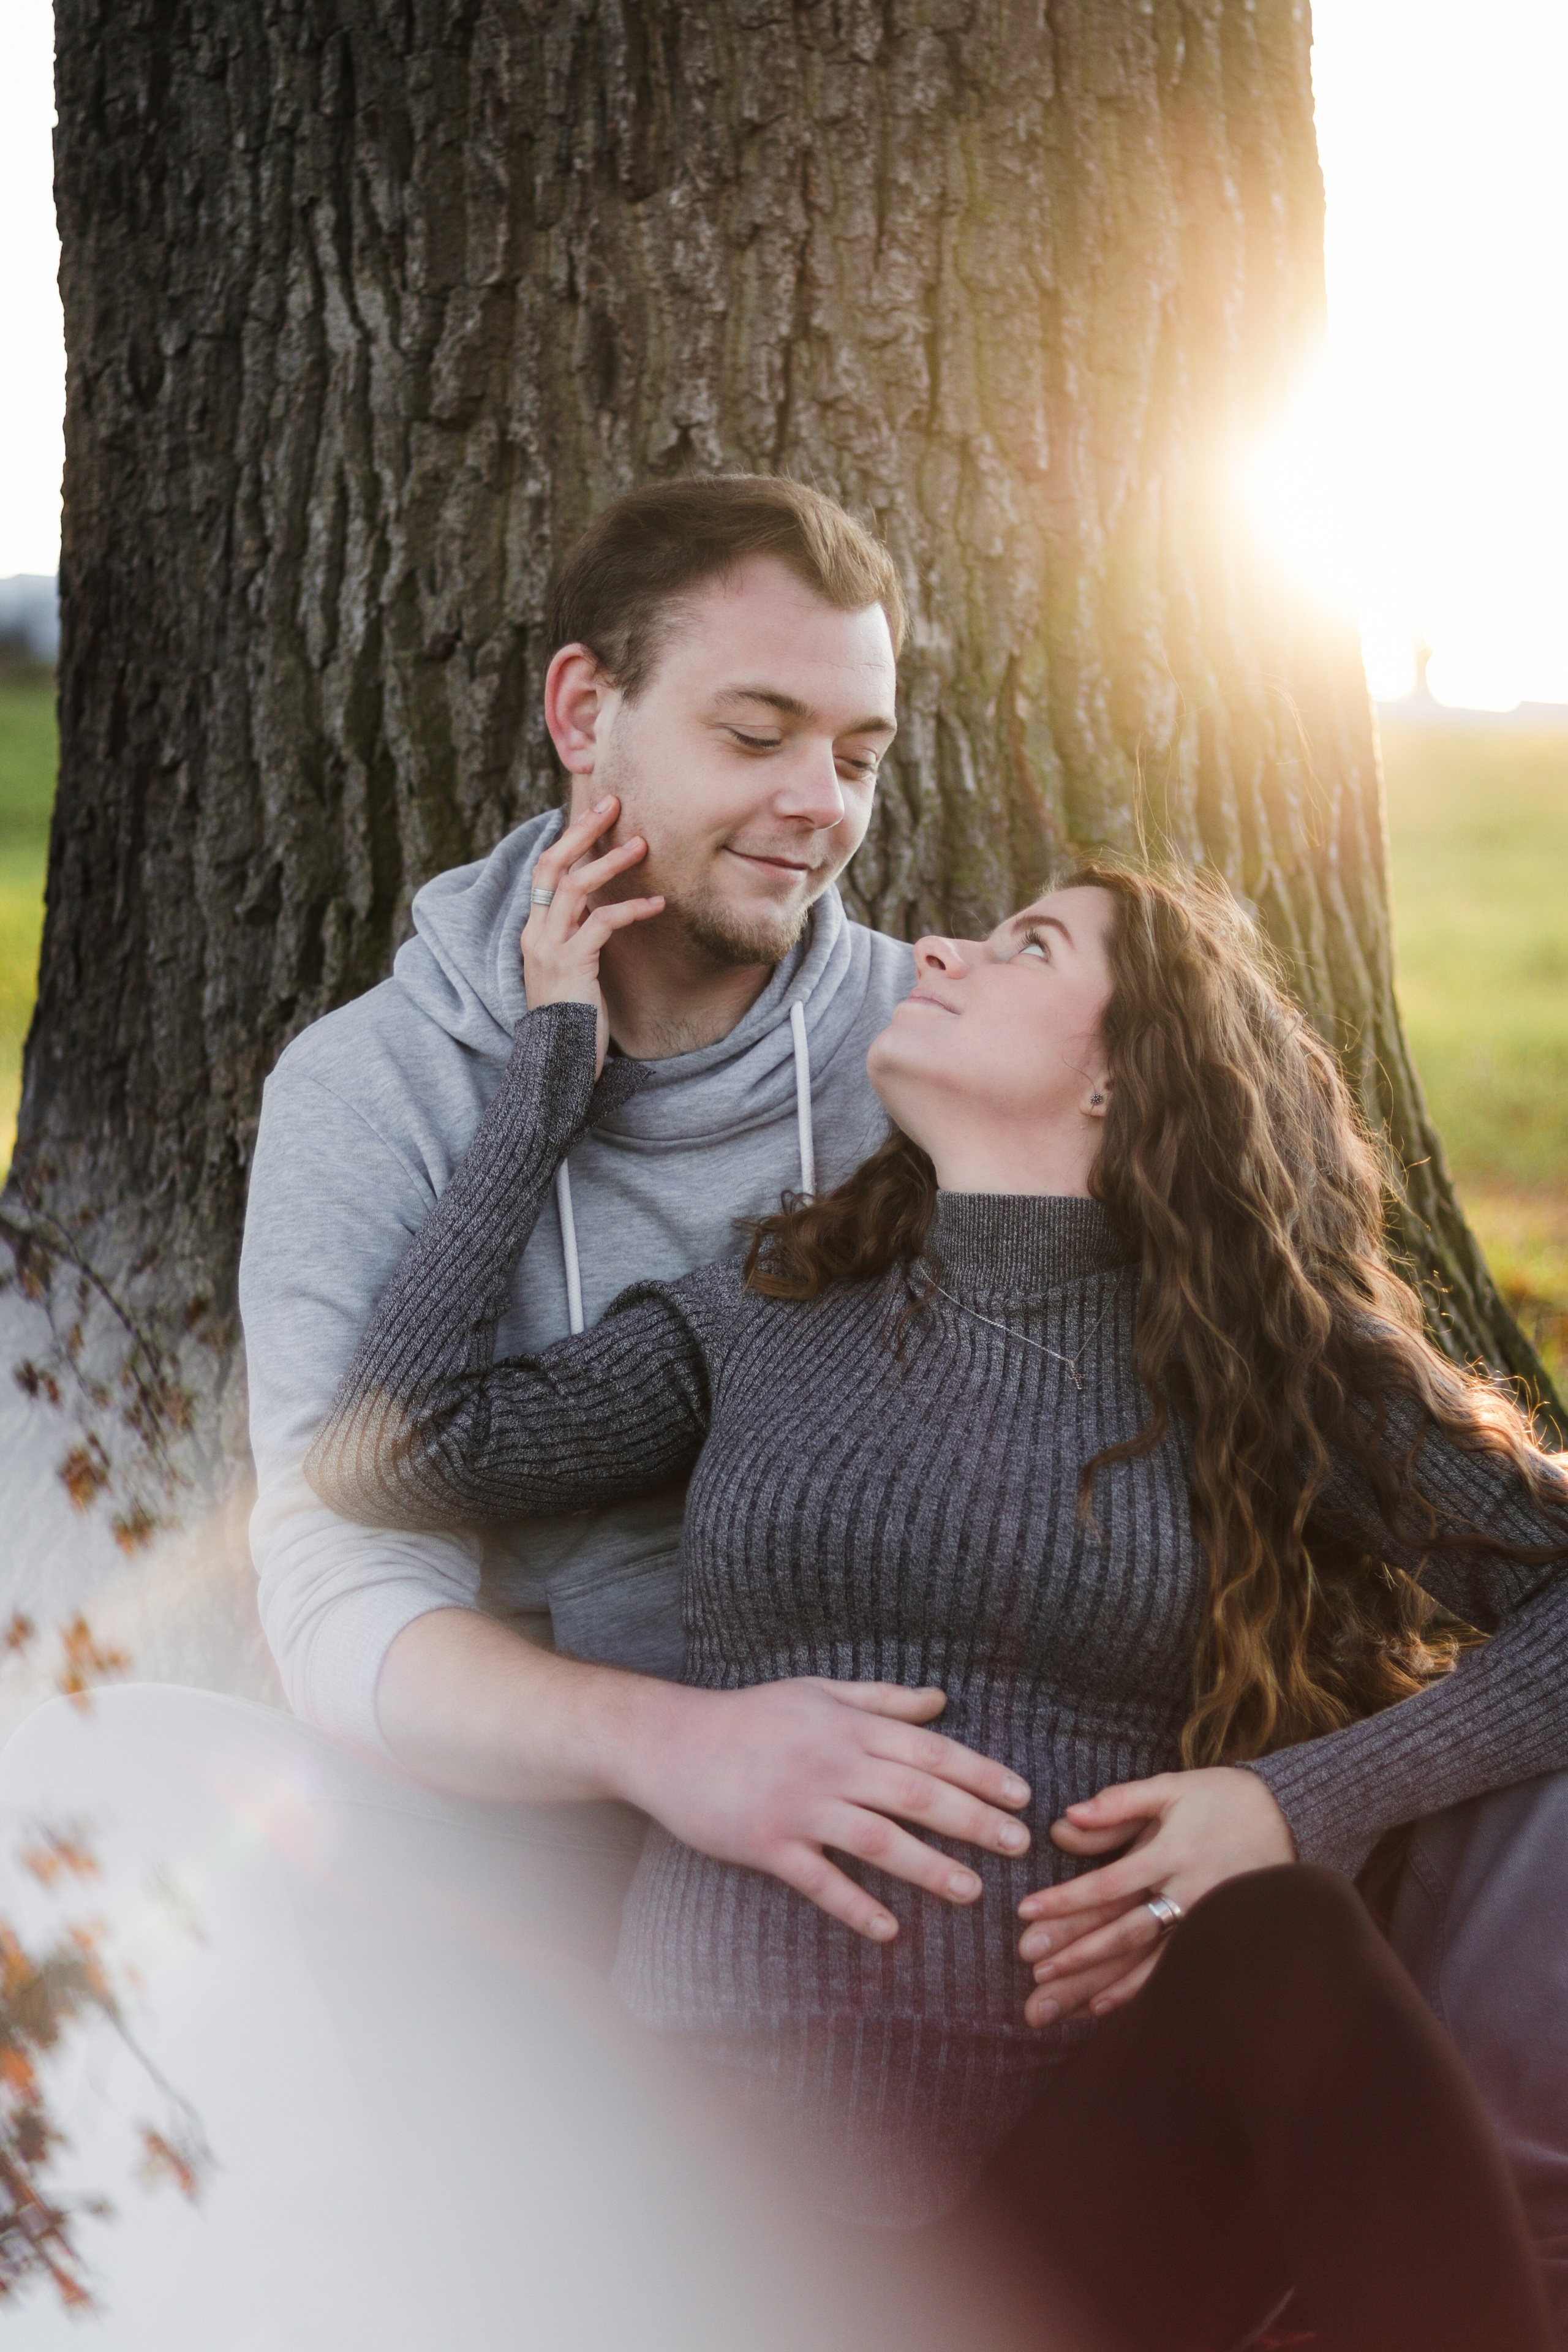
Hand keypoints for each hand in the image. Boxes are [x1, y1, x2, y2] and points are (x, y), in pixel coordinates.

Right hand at [521, 796, 663, 1071]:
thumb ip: (582, 938)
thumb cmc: (574, 1020)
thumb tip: (606, 910)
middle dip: (581, 830)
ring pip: (574, 887)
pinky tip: (659, 904)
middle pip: (551, 865)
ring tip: (642, 844)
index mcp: (534, 931)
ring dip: (609, 861)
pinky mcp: (572, 965)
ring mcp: (550, 948)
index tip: (596, 815)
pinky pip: (602, 924)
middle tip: (612, 802)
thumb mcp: (574, 971)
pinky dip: (632, 909)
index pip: (545, 871)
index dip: (569, 839)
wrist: (558, 1065)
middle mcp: (536, 933)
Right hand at [614, 1678, 1032, 1941]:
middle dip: (974, 1820)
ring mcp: (799, 1806)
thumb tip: (941, 1701)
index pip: (929, 1750)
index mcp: (848, 1726)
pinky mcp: (767, 1844)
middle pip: (915, 1794)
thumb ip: (882, 1699)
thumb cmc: (751, 1716)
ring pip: (877, 1839)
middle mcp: (831, 1763)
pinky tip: (888, 1930)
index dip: (980, 1773)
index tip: (1022, 1796)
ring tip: (971, 1892)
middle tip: (1018, 1845)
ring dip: (928, 1867)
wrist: (670, 1741)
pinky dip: (855, 1906)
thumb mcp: (818, 1692)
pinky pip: (819, 1881)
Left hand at [1015, 1767, 1294, 2026]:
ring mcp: (1203, 1922)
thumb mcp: (1170, 1789)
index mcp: (1171, 1854)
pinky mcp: (1213, 1938)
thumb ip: (1118, 1805)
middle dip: (1075, 1952)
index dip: (1066, 1901)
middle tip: (1031, 1968)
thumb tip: (1066, 1820)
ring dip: (1096, 1981)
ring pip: (1143, 1960)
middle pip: (1122, 1931)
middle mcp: (1187, 1894)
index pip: (1108, 1885)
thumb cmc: (1220, 1798)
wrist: (1288, 1818)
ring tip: (1052, 2000)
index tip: (1026, 1913)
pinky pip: (1171, 1970)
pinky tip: (1101, 2008)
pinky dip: (1136, 1991)